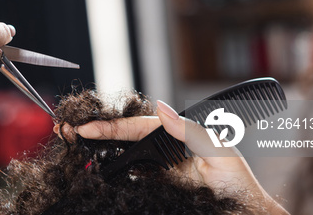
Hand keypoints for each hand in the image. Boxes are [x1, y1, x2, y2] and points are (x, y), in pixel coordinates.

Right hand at [68, 100, 286, 212]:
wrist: (243, 214)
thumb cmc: (238, 184)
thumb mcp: (218, 152)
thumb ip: (190, 131)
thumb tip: (161, 108)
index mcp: (177, 136)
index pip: (137, 128)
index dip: (111, 127)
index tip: (88, 128)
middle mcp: (164, 151)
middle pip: (124, 139)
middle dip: (97, 134)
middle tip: (69, 131)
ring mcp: (158, 172)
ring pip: (122, 158)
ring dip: (98, 153)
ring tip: (74, 147)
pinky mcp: (154, 189)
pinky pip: (129, 181)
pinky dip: (110, 176)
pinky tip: (95, 173)